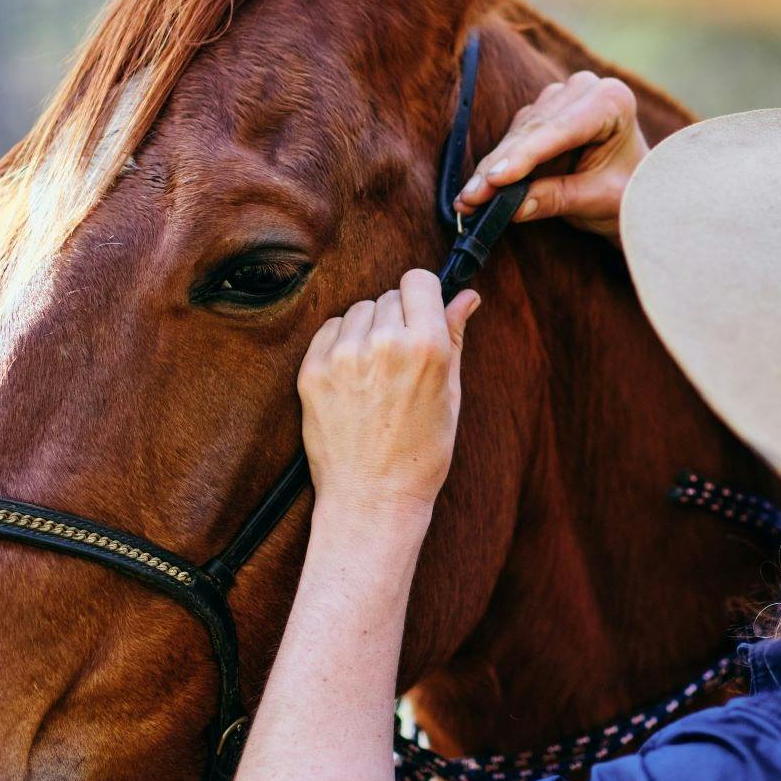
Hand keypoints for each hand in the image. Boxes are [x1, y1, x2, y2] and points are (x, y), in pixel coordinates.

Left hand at [299, 269, 480, 517]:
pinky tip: (355, 381)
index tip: (422, 314)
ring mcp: (344, 357)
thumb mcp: (450, 395)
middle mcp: (383, 344)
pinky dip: (342, 346)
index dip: (423, 297)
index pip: (419, 281)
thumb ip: (455, 336)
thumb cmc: (420, 454)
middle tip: (402, 363)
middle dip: (398, 320)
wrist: (372, 499)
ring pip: (359, 311)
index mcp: (427, 347)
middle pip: (389, 296)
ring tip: (377, 375)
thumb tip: (467, 296)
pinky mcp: (313, 371)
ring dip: (368, 331)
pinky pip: (331, 331)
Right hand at [455, 71, 644, 239]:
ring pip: (518, 134)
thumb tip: (514, 208)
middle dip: (499, 167)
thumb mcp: (599, 200)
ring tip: (468, 200)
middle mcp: (583, 90)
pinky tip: (476, 190)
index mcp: (611, 101)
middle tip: (471, 199)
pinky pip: (513, 139)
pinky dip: (496, 166)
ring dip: (491, 168)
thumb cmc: (629, 193)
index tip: (495, 178)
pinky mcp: (540, 114)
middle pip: (533, 130)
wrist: (636, 192)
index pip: (561, 129)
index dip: (524, 156)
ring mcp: (559, 98)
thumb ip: (558, 199)